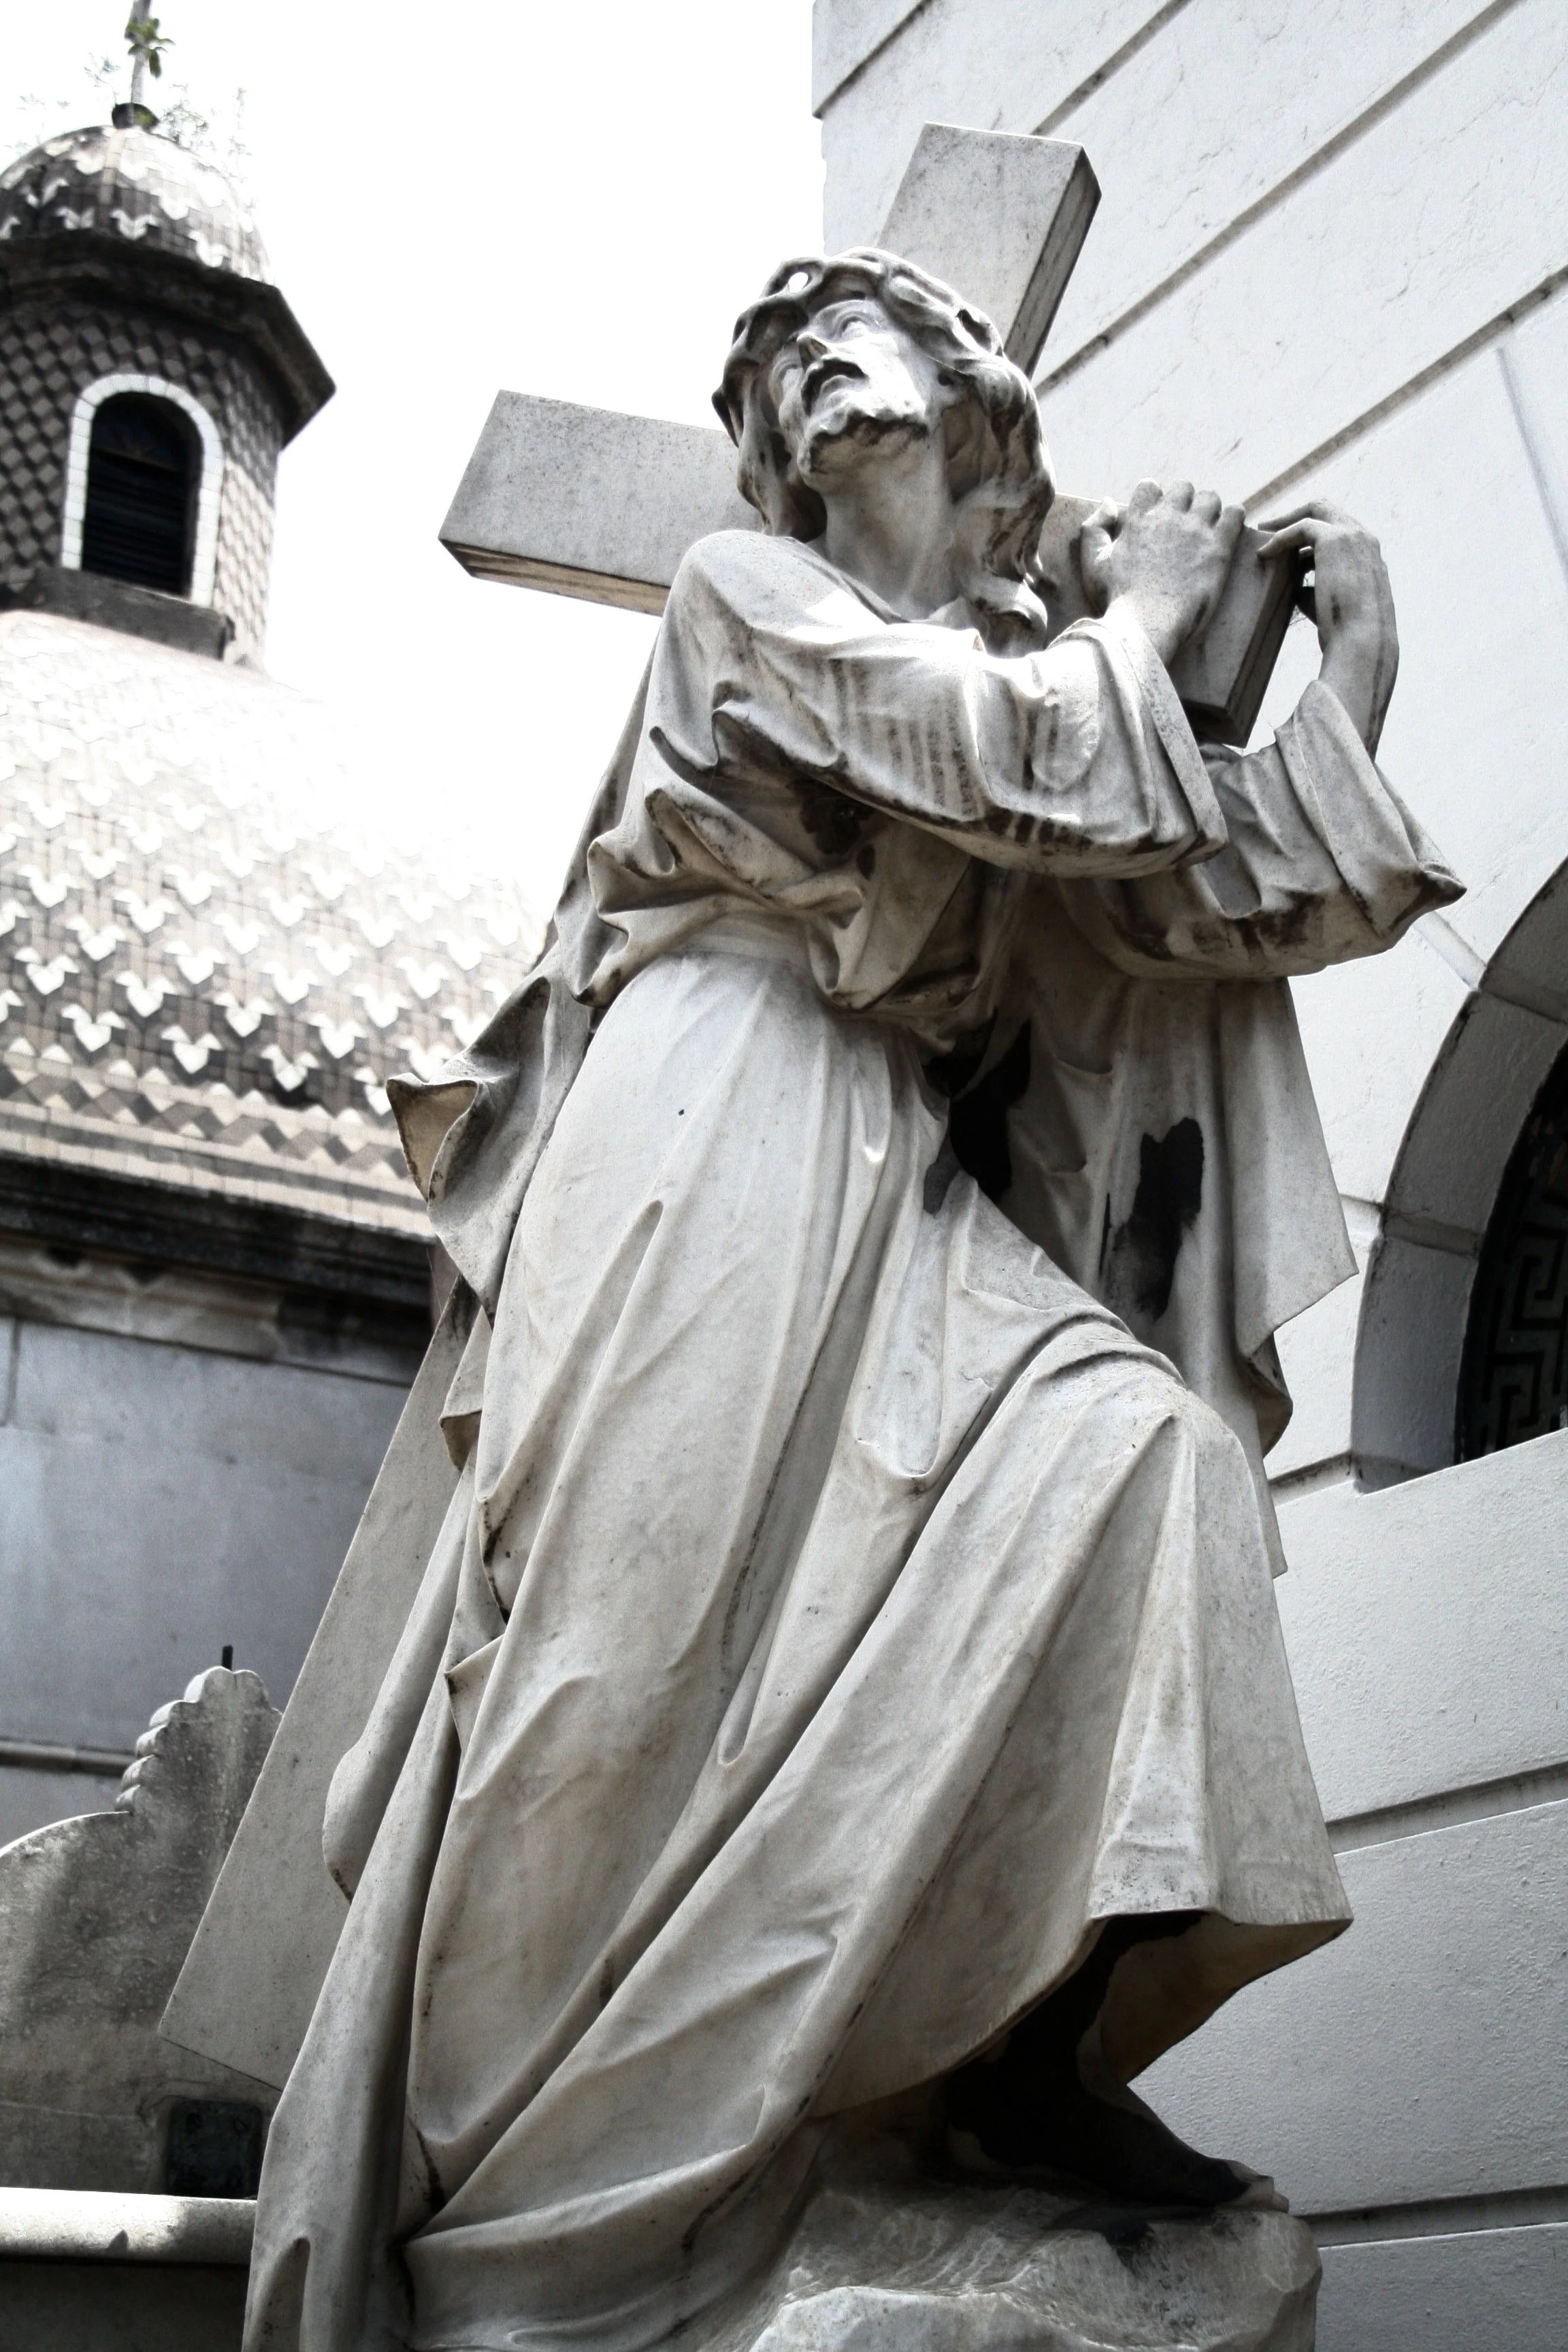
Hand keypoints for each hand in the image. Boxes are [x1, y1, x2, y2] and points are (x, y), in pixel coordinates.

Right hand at [1080, 480, 1244, 663]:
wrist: (1146, 624)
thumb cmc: (1117, 599)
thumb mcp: (1093, 563)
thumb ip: (1094, 527)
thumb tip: (1108, 501)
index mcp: (1139, 519)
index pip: (1149, 486)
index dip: (1153, 499)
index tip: (1156, 518)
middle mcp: (1168, 518)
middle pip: (1183, 488)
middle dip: (1183, 503)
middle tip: (1183, 527)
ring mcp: (1195, 531)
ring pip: (1211, 498)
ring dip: (1208, 510)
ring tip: (1206, 530)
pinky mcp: (1218, 547)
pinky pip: (1235, 514)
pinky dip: (1233, 517)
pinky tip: (1227, 532)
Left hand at [1255, 500, 1397, 753]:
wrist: (1361, 643)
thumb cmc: (1345, 635)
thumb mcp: (1330, 607)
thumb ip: (1314, 590)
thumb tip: (1293, 589)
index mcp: (1369, 555)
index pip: (1339, 529)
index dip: (1311, 532)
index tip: (1287, 543)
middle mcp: (1366, 539)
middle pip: (1329, 510)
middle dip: (1297, 514)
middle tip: (1269, 527)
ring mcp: (1354, 535)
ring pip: (1316, 511)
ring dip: (1286, 521)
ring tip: (1261, 534)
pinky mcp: (1335, 540)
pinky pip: (1302, 527)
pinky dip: (1281, 536)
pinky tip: (1264, 552)